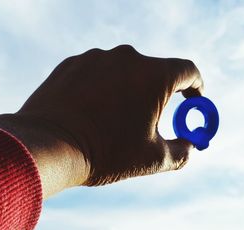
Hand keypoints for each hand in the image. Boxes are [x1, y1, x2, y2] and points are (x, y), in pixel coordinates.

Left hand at [0, 45, 203, 195]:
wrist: (47, 146)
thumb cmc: (103, 152)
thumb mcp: (150, 158)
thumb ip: (181, 151)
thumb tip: (190, 147)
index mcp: (153, 75)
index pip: (188, 71)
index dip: (196, 87)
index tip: (194, 101)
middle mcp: (126, 57)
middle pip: (152, 71)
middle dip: (157, 94)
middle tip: (151, 118)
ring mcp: (95, 58)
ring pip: (121, 72)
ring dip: (125, 91)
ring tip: (111, 122)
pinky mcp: (70, 64)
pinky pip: (94, 73)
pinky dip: (99, 89)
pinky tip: (89, 113)